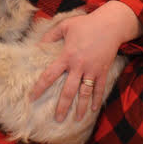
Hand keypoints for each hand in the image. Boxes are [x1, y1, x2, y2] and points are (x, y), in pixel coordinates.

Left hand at [29, 2, 142, 121]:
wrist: (111, 25)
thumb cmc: (87, 24)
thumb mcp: (66, 26)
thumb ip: (50, 35)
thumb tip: (37, 45)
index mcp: (67, 56)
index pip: (50, 75)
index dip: (40, 87)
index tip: (32, 98)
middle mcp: (79, 66)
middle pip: (68, 91)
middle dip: (62, 106)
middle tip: (57, 119)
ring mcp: (92, 70)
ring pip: (85, 93)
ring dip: (81, 107)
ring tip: (76, 119)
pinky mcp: (103, 70)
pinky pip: (100, 88)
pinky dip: (97, 99)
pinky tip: (94, 110)